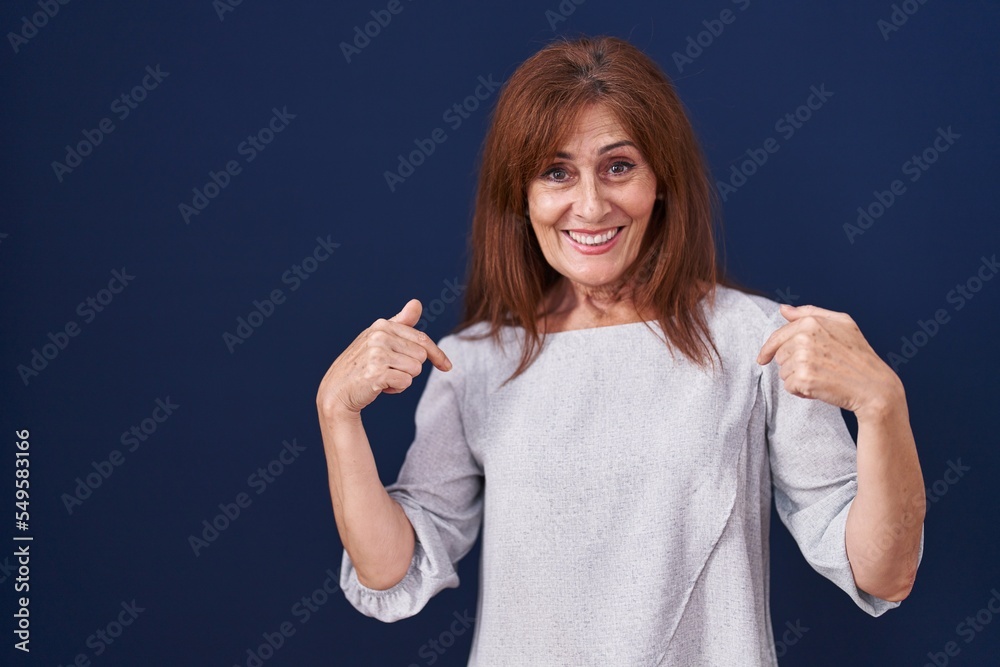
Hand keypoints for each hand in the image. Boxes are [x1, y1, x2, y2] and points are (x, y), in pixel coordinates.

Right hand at [316, 299, 452, 418]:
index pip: (422, 339)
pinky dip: (396, 389)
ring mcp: (376, 353)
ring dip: (402, 379)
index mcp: (382, 325)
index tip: (447, 367)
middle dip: (409, 368)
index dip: (437, 355)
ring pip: (415, 370)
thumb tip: (417, 302)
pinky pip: (405, 382)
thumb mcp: (380, 339)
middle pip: (421, 356)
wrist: (336, 390)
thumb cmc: (362, 364)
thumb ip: (401, 322)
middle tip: (389, 370)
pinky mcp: (376, 373)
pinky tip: (379, 386)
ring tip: (382, 377)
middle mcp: (379, 336)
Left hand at [755, 304, 902, 419]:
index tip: (763, 358)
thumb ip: (809, 313)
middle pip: (779, 355)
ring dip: (798, 378)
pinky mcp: (804, 379)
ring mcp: (803, 359)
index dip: (768, 349)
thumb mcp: (842, 323)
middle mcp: (804, 338)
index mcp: (810, 322)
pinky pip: (789, 387)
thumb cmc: (859, 354)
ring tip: (822, 376)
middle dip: (793, 364)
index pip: (777, 336)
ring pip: (783, 372)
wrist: (874, 386)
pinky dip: (801, 391)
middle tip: (818, 367)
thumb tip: (783, 309)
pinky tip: (820, 388)